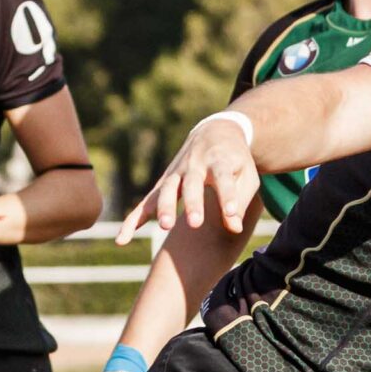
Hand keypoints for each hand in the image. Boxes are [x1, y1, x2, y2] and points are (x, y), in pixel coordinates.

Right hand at [117, 118, 258, 243]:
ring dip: (165, 208)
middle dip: (192, 203)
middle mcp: (196, 164)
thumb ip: (241, 202)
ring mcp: (177, 172)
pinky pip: (147, 202)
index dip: (228, 196)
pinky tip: (123, 239)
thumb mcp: (247, 176)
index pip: (223, 178)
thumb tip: (234, 229)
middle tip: (194, 224)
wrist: (215, 131)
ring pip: (167, 190)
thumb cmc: (236, 161)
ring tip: (165, 226)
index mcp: (220, 159)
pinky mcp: (164, 182)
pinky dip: (134, 220)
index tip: (232, 214)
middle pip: (192, 183)